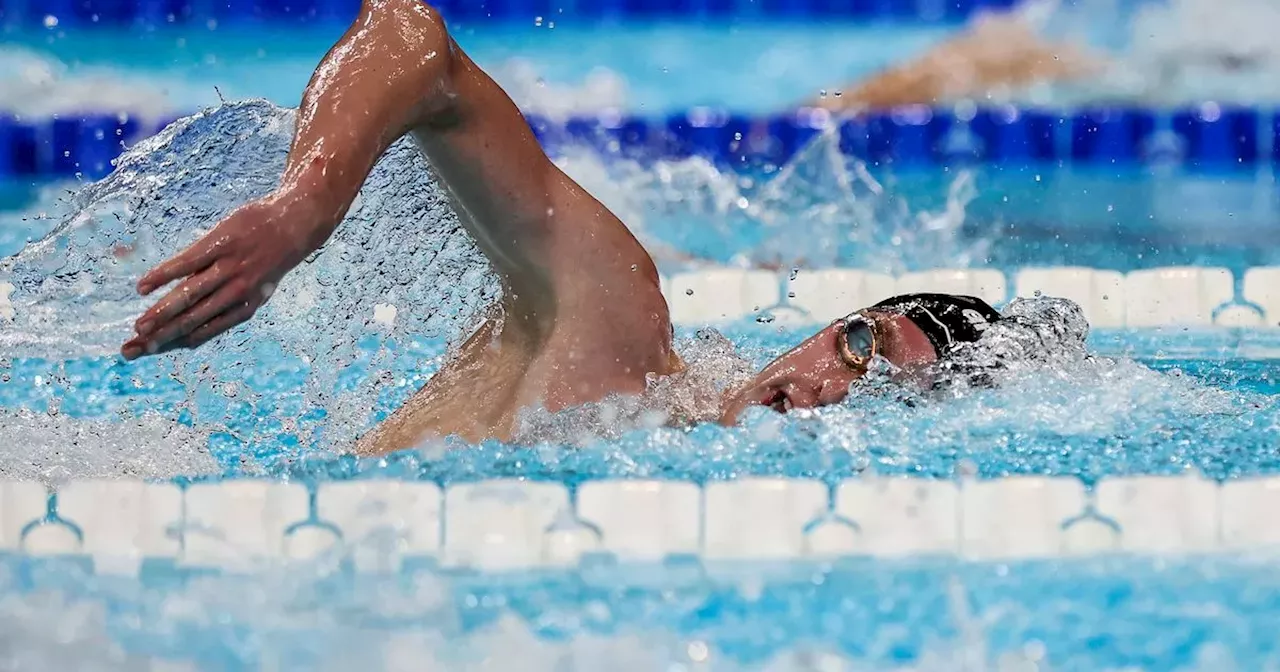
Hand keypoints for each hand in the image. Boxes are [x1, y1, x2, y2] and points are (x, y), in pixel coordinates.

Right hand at [121, 194, 328, 359]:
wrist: (294, 223)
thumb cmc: (268, 259)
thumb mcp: (255, 288)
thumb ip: (225, 306)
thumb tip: (193, 329)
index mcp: (244, 307)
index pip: (202, 331)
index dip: (172, 343)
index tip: (145, 352)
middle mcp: (236, 292)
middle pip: (192, 319)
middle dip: (161, 336)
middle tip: (130, 349)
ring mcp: (229, 267)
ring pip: (189, 295)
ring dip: (162, 313)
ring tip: (139, 326)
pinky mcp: (220, 243)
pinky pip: (186, 262)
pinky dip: (164, 275)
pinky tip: (143, 287)